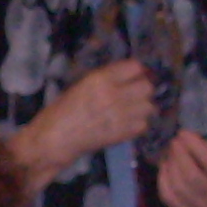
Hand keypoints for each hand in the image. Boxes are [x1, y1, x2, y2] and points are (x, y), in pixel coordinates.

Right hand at [10, 60, 157, 185]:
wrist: (56, 139)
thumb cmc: (63, 110)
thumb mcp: (82, 85)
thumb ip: (106, 79)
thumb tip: (128, 77)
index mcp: (101, 79)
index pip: (135, 67)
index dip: (136, 71)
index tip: (134, 76)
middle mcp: (114, 95)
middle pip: (147, 87)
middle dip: (143, 89)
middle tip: (135, 94)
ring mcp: (121, 115)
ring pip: (149, 106)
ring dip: (143, 107)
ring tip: (133, 110)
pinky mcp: (123, 133)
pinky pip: (144, 124)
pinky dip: (139, 123)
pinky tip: (128, 123)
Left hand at [156, 131, 206, 206]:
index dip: (194, 144)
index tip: (184, 132)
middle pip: (189, 174)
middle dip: (178, 153)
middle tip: (175, 141)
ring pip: (176, 185)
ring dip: (169, 164)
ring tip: (170, 151)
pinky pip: (167, 195)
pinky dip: (162, 178)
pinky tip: (165, 166)